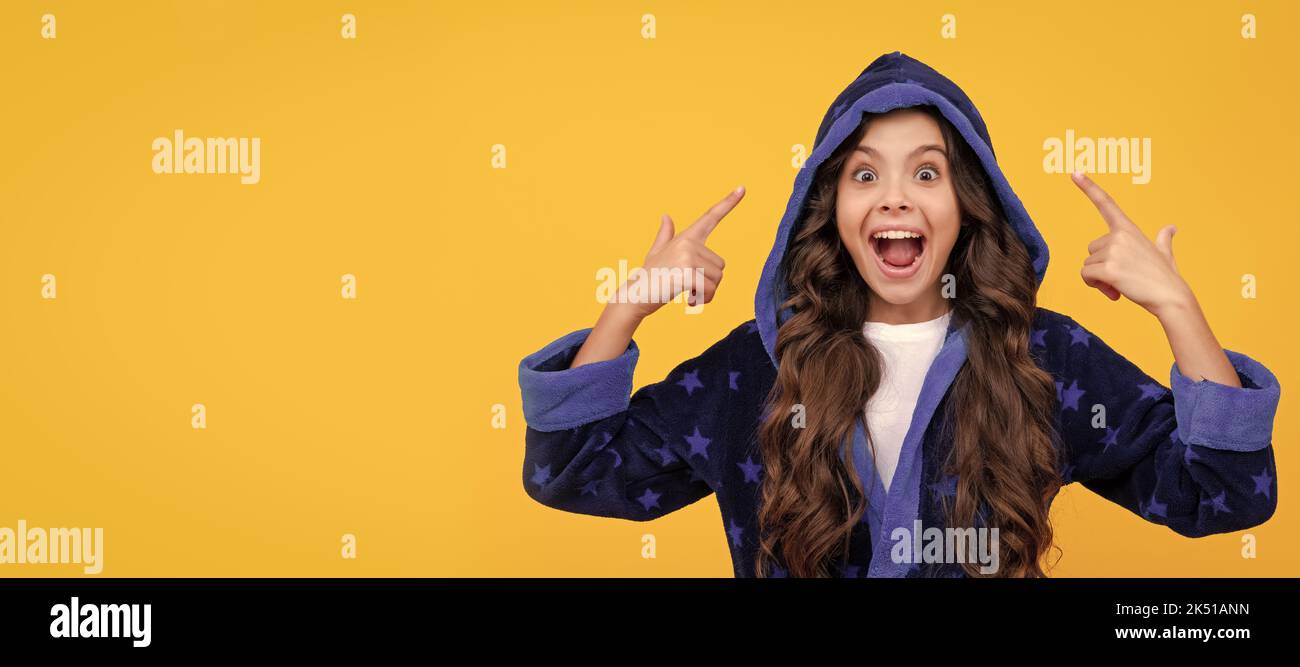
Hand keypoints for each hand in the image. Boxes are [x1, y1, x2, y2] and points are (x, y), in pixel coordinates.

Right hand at [616, 185, 743, 318]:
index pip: (710, 216)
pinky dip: (702, 300)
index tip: (742, 188)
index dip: (728, 202)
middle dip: (709, 282)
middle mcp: (688, 243)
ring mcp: (687, 257)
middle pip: (720, 266)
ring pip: (717, 280)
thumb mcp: (657, 252)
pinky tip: (688, 302)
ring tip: (687, 294)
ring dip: (706, 293)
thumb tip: (666, 216)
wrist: (634, 296)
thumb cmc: (649, 276)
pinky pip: (709, 290)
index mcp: (686, 237)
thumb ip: (665, 235)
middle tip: (689, 287)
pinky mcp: (686, 273)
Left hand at [1070, 172, 1193, 317]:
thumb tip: (1171, 228)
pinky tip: (1114, 292)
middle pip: (1091, 250)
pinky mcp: (1108, 268)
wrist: (1171, 297)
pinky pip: (1086, 276)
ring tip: (1121, 284)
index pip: (1106, 203)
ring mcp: (1114, 251)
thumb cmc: (1166, 277)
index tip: (1075, 172)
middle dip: (1101, 266)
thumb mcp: (1164, 252)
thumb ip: (1163, 239)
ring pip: (1087, 266)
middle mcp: (1119, 235)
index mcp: (1128, 228)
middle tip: (1122, 277)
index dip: (1089, 187)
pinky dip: (1096, 286)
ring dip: (1099, 279)